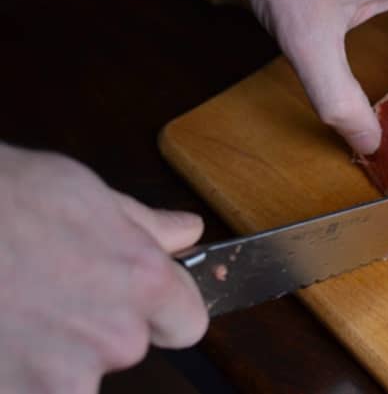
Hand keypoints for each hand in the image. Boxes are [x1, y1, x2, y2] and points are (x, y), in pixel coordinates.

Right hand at [0, 143, 207, 392]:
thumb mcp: (84, 193)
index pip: (188, 322)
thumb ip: (145, 225)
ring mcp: (61, 381)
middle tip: (46, 291)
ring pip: (72, 379)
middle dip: (94, 326)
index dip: (164, 310)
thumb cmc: (2, 197)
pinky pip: (29, 391)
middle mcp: (115, 338)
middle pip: (125, 347)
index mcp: (143, 282)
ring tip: (12, 311)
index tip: (140, 302)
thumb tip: (188, 232)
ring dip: (48, 358)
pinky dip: (11, 374)